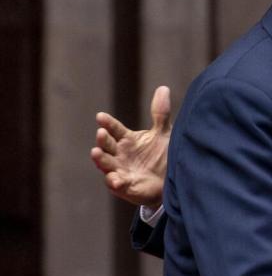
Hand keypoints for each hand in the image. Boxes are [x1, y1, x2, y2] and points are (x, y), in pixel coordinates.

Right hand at [90, 85, 171, 208]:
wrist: (171, 181)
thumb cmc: (163, 155)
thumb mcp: (163, 133)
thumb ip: (160, 114)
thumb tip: (163, 88)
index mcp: (126, 139)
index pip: (114, 129)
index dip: (108, 123)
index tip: (100, 116)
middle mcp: (119, 154)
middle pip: (106, 145)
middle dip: (102, 139)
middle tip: (101, 132)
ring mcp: (120, 170)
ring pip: (106, 163)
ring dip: (100, 159)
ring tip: (96, 152)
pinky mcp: (125, 186)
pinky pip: (116, 184)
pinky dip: (114, 182)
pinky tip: (114, 180)